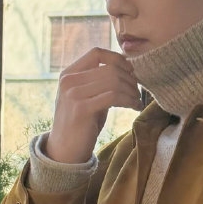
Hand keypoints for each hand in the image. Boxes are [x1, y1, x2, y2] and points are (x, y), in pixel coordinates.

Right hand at [45, 47, 143, 163]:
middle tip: (137, 91)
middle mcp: (68, 81)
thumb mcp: (87, 96)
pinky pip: (113, 96)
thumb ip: (100, 81)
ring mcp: (73, 94)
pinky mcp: (81, 109)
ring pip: (113, 81)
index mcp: (68, 74)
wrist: (65, 150)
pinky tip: (134, 107)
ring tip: (136, 100)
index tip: (130, 71)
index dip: (118, 59)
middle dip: (129, 79)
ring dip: (131, 90)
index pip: (97, 53)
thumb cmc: (81, 122)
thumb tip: (127, 67)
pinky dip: (129, 100)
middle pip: (109, 68)